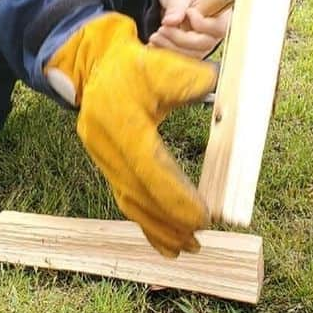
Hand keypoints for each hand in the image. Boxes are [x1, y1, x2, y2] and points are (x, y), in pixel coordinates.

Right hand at [45, 13, 216, 256]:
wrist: (94, 65)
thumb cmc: (133, 65)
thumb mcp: (160, 63)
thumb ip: (189, 78)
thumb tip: (217, 86)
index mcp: (119, 120)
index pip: (148, 166)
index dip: (173, 195)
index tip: (201, 216)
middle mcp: (105, 145)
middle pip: (137, 193)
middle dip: (168, 221)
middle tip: (200, 239)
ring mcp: (102, 158)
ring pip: (130, 202)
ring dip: (158, 229)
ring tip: (188, 248)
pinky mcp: (107, 166)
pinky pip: (127, 199)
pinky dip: (147, 224)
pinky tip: (167, 246)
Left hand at [148, 0, 230, 58]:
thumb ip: (176, 5)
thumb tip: (170, 21)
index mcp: (222, 14)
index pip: (219, 28)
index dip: (202, 24)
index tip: (188, 12)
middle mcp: (216, 33)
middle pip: (204, 44)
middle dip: (180, 39)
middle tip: (163, 28)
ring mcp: (205, 44)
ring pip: (192, 55)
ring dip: (171, 47)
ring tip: (155, 36)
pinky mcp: (193, 52)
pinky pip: (182, 59)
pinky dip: (166, 53)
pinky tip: (154, 45)